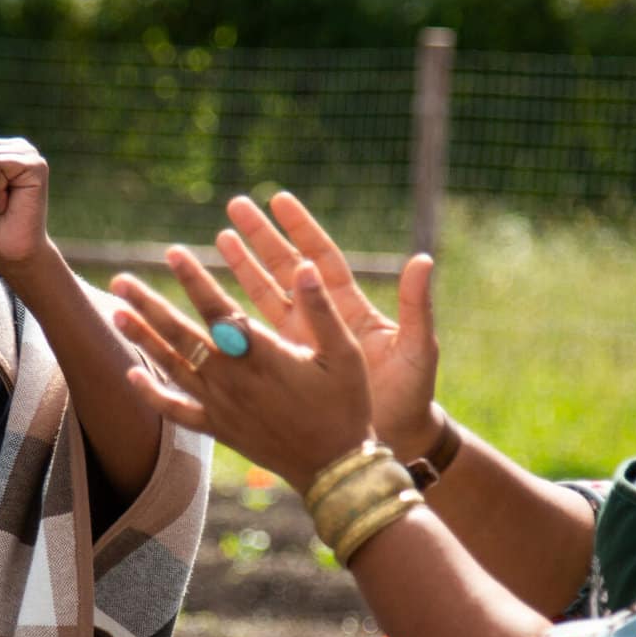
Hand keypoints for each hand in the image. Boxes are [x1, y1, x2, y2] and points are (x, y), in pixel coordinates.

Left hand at [110, 250, 375, 494]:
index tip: (173, 253)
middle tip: (121, 280)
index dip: (194, 280)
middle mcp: (234, 380)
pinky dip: (152, 395)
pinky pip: (178, 411)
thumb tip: (304, 265)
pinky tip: (131, 375)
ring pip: (173, 367)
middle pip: (182, 336)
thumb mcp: (345, 354)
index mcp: (263, 357)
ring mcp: (222, 407)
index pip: (218, 311)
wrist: (335, 469)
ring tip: (116, 313)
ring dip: (143, 339)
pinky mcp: (220, 429)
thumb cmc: (346, 407)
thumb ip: (321, 309)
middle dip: (150, 305)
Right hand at [217, 191, 442, 457]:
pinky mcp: (289, 366)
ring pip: (265, 295)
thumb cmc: (413, 394)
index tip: (279, 199)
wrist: (397, 436)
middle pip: (287, 267)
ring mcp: (304, 341)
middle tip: (236, 206)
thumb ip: (416, 306)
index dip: (301, 228)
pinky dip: (236, 319)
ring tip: (220, 237)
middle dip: (262, 236)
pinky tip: (212, 303)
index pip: (321, 257)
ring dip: (243, 267)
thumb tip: (423, 259)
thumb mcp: (418, 348)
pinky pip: (258, 337)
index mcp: (351, 308)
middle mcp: (323, 318)